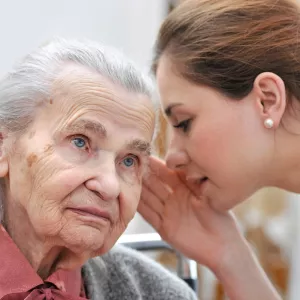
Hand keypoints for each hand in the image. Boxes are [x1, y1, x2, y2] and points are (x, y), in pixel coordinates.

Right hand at [139, 156, 280, 299]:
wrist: (223, 248)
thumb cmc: (221, 220)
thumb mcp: (207, 196)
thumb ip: (192, 181)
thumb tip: (182, 162)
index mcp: (186, 190)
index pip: (168, 174)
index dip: (158, 166)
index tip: (146, 157)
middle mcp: (175, 200)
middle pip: (156, 185)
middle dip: (145, 175)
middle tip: (131, 165)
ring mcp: (169, 214)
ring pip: (150, 199)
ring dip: (140, 190)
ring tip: (127, 179)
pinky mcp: (165, 229)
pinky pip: (150, 216)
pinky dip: (140, 209)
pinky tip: (131, 200)